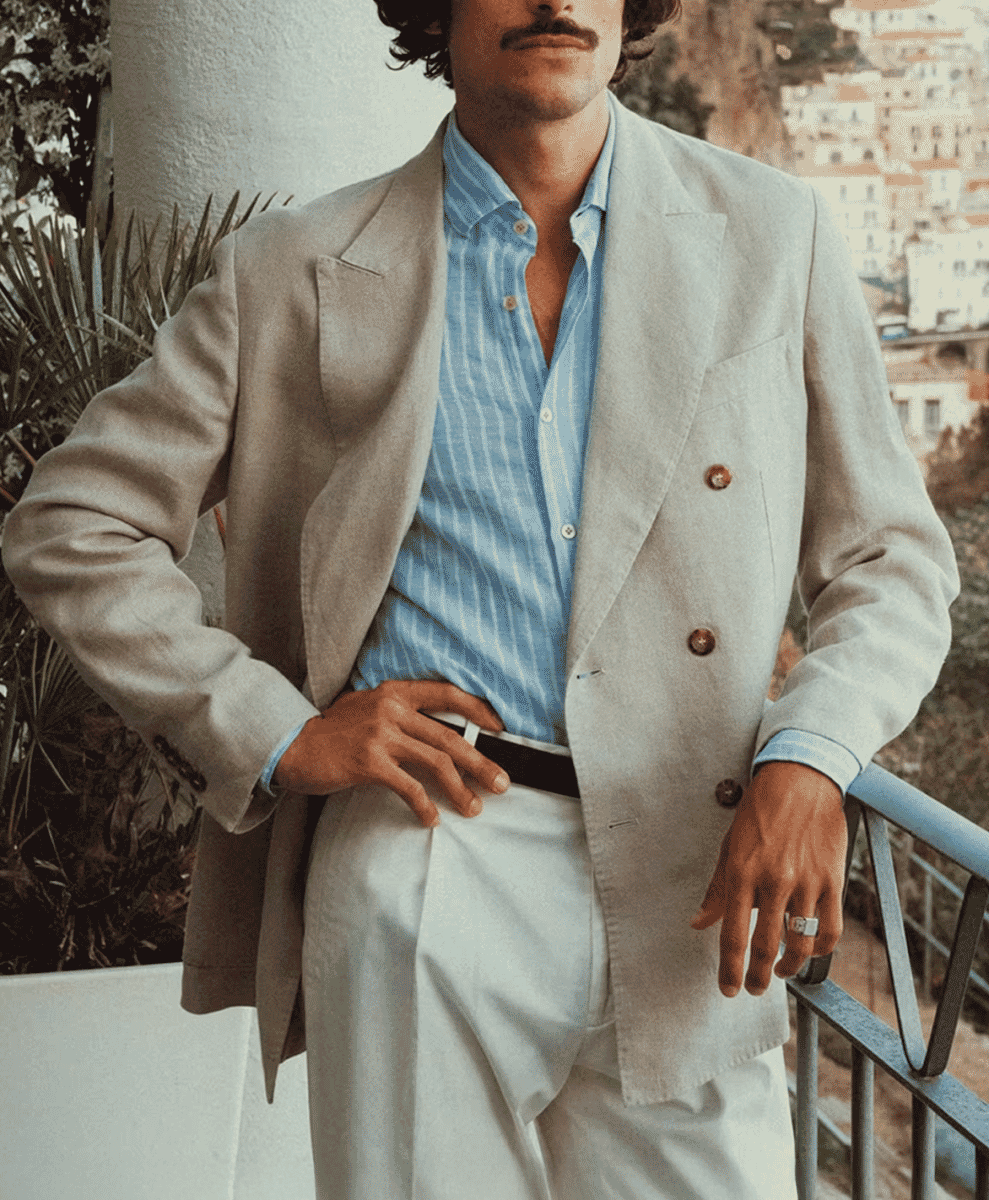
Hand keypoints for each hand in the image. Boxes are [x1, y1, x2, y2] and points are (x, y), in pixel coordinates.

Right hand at [272, 679, 509, 826]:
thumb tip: (437, 731)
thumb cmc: (331, 731)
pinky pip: (409, 787)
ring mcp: (381, 735)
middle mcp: (391, 709)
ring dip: (461, 789)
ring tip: (475, 807)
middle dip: (481, 762)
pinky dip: (425, 805)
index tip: (500, 727)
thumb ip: (398, 712)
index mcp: (395, 692)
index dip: (478, 709)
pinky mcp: (370, 762)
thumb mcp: (366, 706)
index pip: (447, 694)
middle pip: (450, 737)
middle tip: (503, 781)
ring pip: (436, 763)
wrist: (292, 746)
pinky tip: (432, 819)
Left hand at [690, 761, 845, 996]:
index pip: (733, 934)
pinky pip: (830, 928)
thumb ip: (717, 890)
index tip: (728, 989)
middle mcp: (774, 881)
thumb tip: (698, 923)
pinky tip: (809, 951)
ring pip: (800, 942)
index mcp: (742, 873)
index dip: (729, 968)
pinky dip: (820, 948)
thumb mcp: (729, 846)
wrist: (800, 780)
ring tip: (780, 972)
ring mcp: (807, 882)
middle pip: (766, 946)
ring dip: (789, 966)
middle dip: (757, 976)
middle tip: (752, 989)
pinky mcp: (833, 880)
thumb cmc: (760, 811)